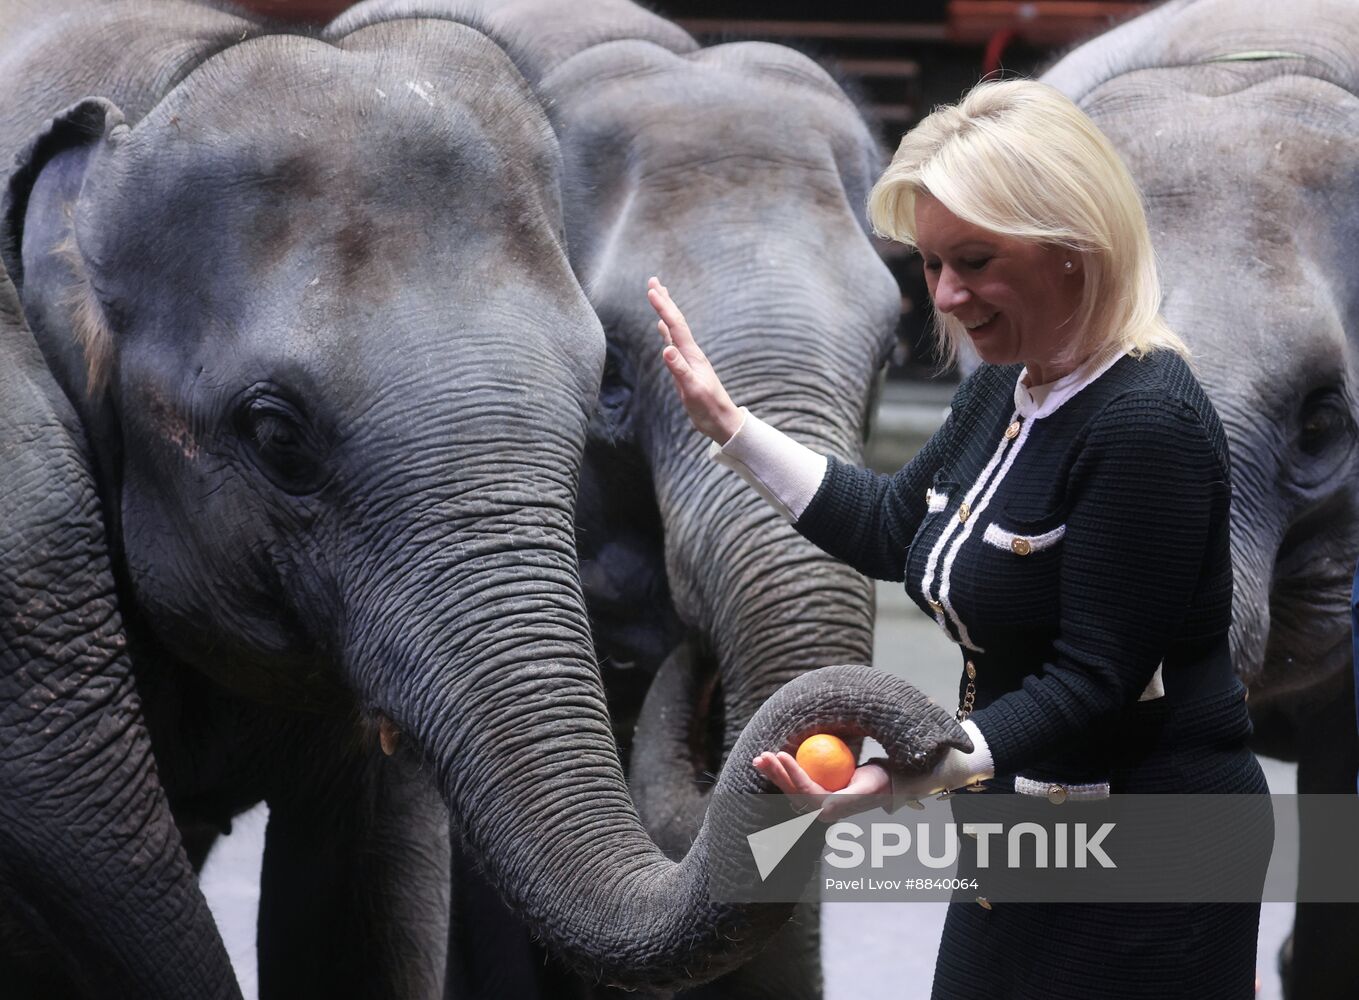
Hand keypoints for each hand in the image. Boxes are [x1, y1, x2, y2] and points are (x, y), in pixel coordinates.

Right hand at [646, 276, 742, 443]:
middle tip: (653, 281)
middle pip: (676, 321)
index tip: (651, 290)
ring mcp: (689, 359)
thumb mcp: (693, 390)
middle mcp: (691, 353)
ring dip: (665, 311)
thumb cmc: (709, 409)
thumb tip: (666, 350)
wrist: (722, 421)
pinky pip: (674, 342)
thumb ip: (680, 370)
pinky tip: (662, 327)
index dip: (663, 307)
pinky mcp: (686, 367)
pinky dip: (666, 331)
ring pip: (675, 329)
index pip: (676, 326)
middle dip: (665, 301)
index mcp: (692, 356)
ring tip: (658, 295)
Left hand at [752, 750, 891, 822]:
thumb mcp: (866, 788)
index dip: (791, 773)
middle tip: (763, 756)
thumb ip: (846, 799)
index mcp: (828, 812)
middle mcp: (818, 811)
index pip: (804, 791)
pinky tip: (770, 761)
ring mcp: (813, 804)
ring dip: (773, 772)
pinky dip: (781, 771)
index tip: (781, 753)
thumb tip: (825, 807)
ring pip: (788, 788)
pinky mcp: (812, 795)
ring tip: (760, 758)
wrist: (883, 783)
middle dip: (775, 773)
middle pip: (791, 791)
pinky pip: (793, 782)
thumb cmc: (877, 782)